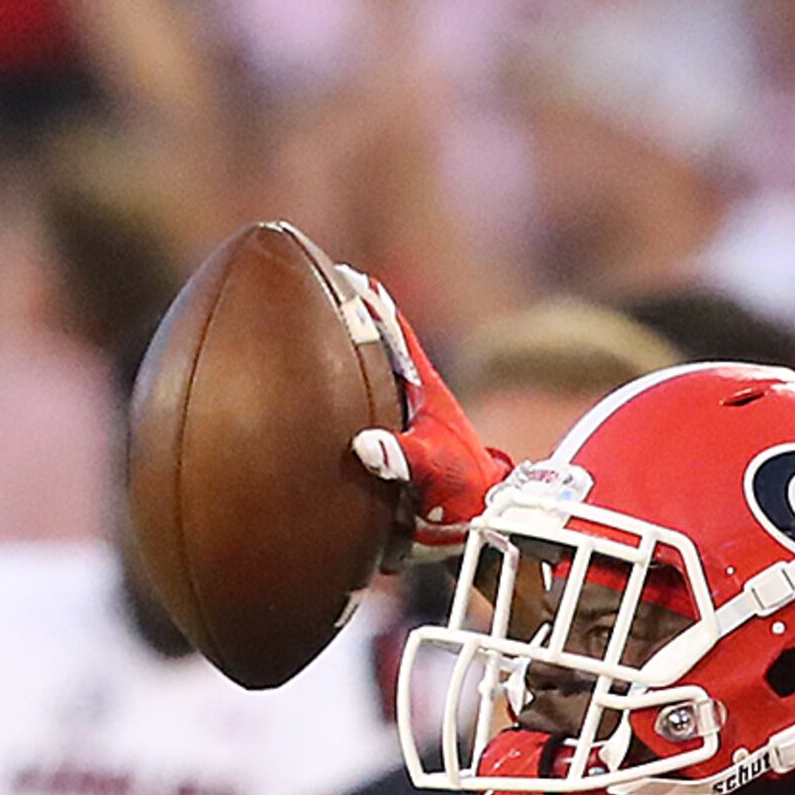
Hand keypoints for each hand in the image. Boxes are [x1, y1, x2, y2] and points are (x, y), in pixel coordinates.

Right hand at [338, 266, 511, 555]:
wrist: (482, 520)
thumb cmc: (463, 489)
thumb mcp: (432, 469)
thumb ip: (402, 457)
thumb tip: (366, 448)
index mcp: (424, 386)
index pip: (396, 333)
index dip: (372, 303)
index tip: (347, 274)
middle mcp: (414, 394)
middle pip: (381, 344)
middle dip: (353, 316)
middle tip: (320, 285)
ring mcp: (407, 415)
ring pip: (375, 371)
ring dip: (349, 351)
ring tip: (313, 329)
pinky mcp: (399, 438)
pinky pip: (367, 401)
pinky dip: (348, 388)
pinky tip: (323, 393)